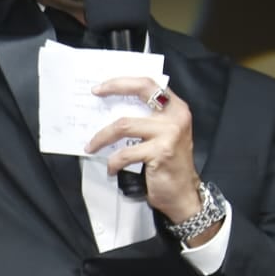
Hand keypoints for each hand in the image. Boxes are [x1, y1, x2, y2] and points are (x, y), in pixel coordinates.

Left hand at [85, 76, 204, 226]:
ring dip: (102, 136)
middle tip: (94, 96)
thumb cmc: (168, 164)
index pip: (148, 83)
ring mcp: (169, 133)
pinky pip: (125, 154)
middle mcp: (176, 116)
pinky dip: (113, 162)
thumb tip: (110, 110)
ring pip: (124, 125)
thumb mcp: (161, 135)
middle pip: (139, 93)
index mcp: (175, 108)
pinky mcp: (160, 152)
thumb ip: (145, 120)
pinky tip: (111, 168)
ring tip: (91, 146)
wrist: (182, 194)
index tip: (101, 86)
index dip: (123, 81)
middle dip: (113, 89)